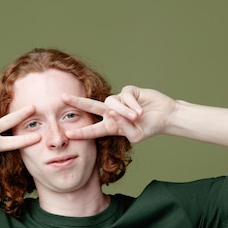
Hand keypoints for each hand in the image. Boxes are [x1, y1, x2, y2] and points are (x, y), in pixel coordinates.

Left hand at [62, 85, 176, 142]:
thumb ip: (122, 126)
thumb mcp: (135, 135)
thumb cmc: (149, 128)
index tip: (67, 135)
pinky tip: (140, 111)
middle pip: (91, 107)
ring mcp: (120, 101)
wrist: (165, 116)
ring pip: (111, 103)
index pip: (92, 130)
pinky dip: (132, 105)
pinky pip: (124, 96)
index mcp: (111, 126)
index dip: (81, 132)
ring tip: (136, 117)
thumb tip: (111, 113)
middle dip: (77, 102)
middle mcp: (112, 112)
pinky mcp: (128, 91)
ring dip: (123, 111)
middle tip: (62, 97)